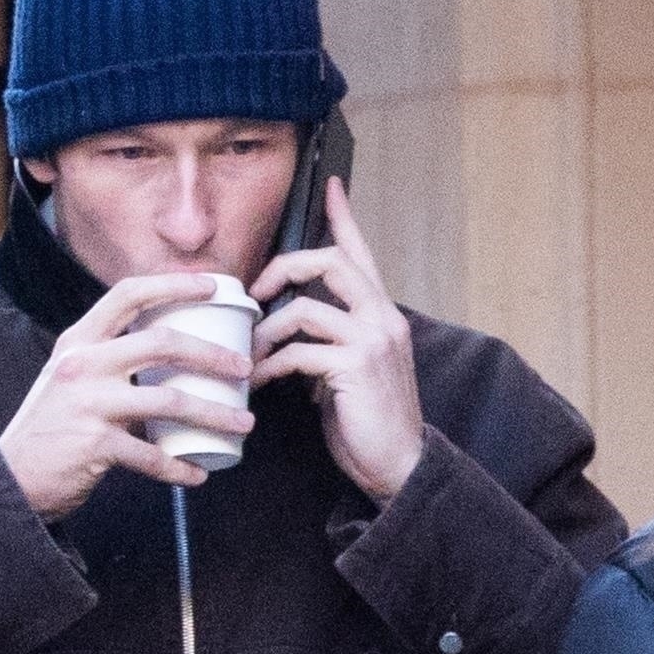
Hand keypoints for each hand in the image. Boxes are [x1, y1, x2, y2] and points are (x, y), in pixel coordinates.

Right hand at [0, 272, 254, 515]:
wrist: (15, 476)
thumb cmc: (53, 426)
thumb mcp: (72, 377)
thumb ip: (108, 360)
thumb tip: (166, 352)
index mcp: (79, 340)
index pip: (129, 293)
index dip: (174, 284)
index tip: (213, 285)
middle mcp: (84, 364)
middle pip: (162, 344)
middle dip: (212, 354)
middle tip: (245, 367)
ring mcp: (90, 403)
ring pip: (169, 401)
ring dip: (214, 414)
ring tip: (244, 423)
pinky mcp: (96, 445)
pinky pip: (152, 457)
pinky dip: (180, 469)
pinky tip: (198, 475)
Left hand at [250, 182, 425, 503]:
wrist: (400, 466)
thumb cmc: (371, 424)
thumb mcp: (351, 372)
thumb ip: (332, 341)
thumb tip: (290, 332)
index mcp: (382, 314)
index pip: (361, 254)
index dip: (344, 219)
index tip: (331, 187)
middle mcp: (383, 318)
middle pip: (330, 261)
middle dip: (284, 267)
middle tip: (256, 294)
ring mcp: (372, 340)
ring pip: (305, 307)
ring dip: (268, 330)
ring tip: (254, 354)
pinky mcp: (355, 367)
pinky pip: (299, 352)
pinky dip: (272, 366)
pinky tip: (262, 383)